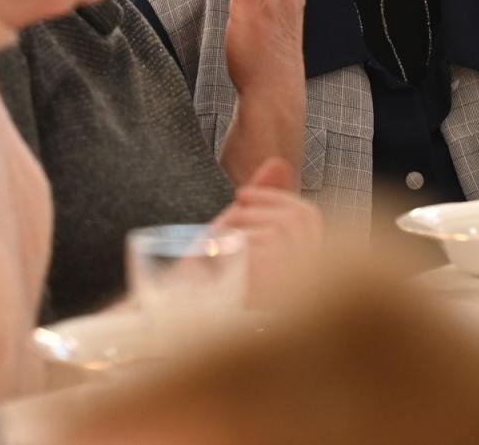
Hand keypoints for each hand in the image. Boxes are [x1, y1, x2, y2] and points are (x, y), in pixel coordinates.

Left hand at [212, 158, 323, 307]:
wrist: (170, 317)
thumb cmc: (206, 276)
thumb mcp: (236, 231)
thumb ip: (261, 199)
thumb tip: (279, 162)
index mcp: (300, 264)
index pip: (309, 216)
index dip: (277, 196)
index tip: (240, 195)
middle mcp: (303, 281)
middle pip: (296, 218)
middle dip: (255, 208)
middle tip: (225, 221)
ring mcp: (289, 292)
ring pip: (277, 231)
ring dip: (239, 227)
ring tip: (215, 244)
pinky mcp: (270, 301)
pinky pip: (258, 250)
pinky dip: (231, 246)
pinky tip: (215, 260)